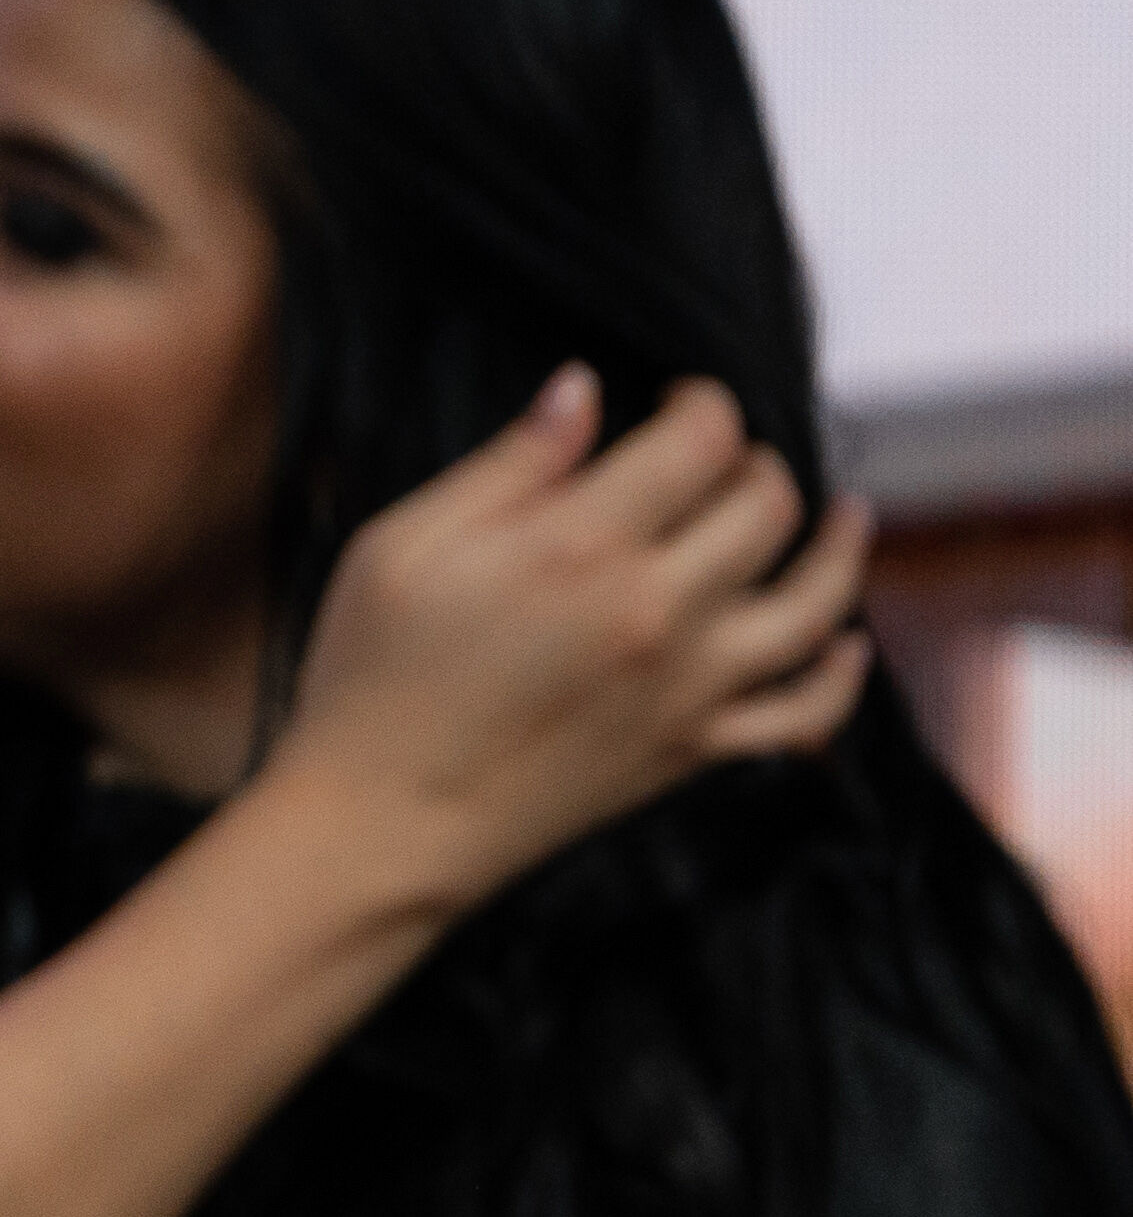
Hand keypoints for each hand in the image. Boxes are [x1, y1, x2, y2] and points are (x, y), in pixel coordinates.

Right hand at [265, 366, 869, 918]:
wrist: (378, 825)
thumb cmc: (369, 677)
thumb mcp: (401, 545)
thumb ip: (506, 467)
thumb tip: (581, 390)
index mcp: (581, 546)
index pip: (699, 440)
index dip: (702, 401)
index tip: (679, 398)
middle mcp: (658, 610)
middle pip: (767, 507)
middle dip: (756, 461)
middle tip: (724, 456)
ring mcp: (689, 686)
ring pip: (816, 602)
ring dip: (841, 547)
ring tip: (846, 515)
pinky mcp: (692, 750)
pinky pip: (804, 713)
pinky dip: (841, 676)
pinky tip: (845, 644)